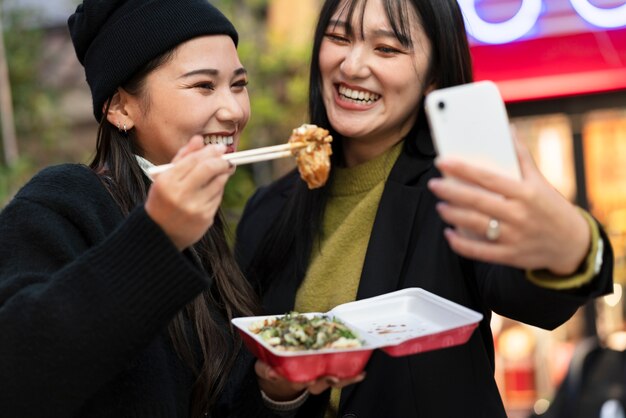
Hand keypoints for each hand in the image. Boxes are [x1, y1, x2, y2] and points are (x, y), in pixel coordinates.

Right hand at [144, 136, 233, 249]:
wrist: (160, 233)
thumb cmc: (163, 199)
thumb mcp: (165, 177)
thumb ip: (182, 157)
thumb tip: (199, 139)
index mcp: (167, 182)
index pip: (195, 160)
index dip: (211, 151)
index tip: (220, 147)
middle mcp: (181, 195)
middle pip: (209, 169)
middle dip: (222, 160)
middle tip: (227, 157)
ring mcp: (194, 208)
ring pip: (218, 183)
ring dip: (222, 174)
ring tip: (219, 171)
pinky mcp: (205, 218)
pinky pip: (218, 197)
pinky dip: (218, 189)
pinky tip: (212, 189)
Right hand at [255, 360, 365, 400]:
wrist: (279, 372)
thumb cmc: (273, 368)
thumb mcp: (264, 368)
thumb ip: (266, 369)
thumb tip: (271, 373)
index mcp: (293, 379)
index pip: (299, 382)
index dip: (304, 381)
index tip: (308, 380)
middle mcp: (308, 381)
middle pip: (320, 383)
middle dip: (328, 380)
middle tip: (335, 377)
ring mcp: (319, 376)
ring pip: (334, 380)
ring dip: (346, 378)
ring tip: (358, 374)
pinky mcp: (327, 369)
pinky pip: (341, 373)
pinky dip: (351, 373)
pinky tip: (361, 370)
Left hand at [427, 137, 589, 275]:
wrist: (573, 244)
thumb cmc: (552, 208)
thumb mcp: (541, 182)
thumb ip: (522, 157)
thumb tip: (508, 130)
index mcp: (526, 193)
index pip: (488, 178)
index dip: (462, 169)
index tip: (443, 162)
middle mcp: (519, 214)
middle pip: (477, 201)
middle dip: (451, 192)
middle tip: (433, 184)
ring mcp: (514, 237)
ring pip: (475, 225)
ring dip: (453, 215)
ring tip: (440, 206)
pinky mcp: (510, 255)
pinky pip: (479, 251)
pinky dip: (460, 243)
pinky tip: (449, 234)